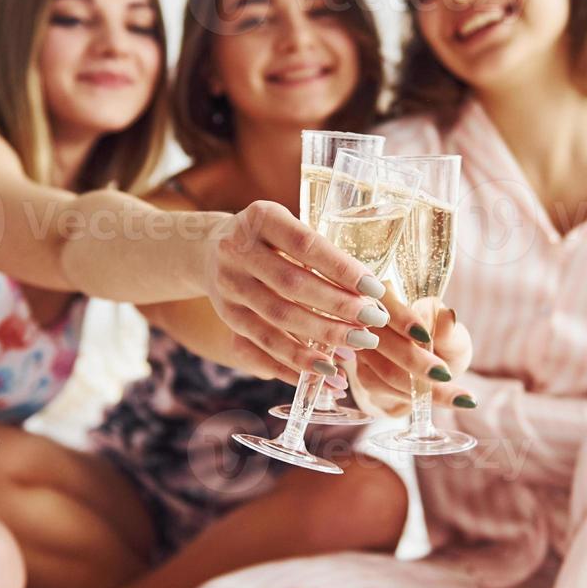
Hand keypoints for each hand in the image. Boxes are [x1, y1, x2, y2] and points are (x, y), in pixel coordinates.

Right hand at [198, 200, 389, 381]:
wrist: (211, 249)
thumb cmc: (269, 238)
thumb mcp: (287, 226)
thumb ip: (319, 249)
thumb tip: (369, 291)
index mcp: (261, 218)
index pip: (306, 246)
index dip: (342, 270)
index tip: (375, 289)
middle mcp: (237, 250)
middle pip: (293, 285)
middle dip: (339, 306)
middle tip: (373, 320)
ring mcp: (229, 285)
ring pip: (279, 318)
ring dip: (323, 336)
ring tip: (358, 344)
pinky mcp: (227, 316)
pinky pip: (263, 345)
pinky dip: (296, 361)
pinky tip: (326, 369)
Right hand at [345, 288, 476, 416]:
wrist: (433, 373)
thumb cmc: (444, 346)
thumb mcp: (453, 338)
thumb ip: (449, 331)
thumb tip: (448, 317)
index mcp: (392, 297)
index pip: (388, 304)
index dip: (403, 319)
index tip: (425, 335)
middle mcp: (369, 320)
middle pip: (386, 342)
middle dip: (418, 362)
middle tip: (446, 374)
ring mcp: (362, 348)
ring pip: (387, 371)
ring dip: (422, 387)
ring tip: (458, 397)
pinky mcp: (363, 374)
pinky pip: (385, 389)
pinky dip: (414, 397)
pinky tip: (438, 399)